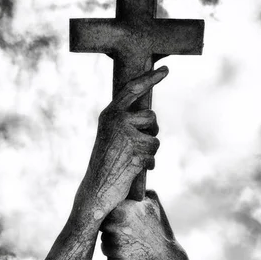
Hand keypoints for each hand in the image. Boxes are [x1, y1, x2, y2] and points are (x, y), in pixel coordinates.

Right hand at [77, 67, 167, 219]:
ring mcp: (126, 137)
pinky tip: (133, 171)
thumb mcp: (110, 137)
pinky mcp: (135, 154)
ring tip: (132, 160)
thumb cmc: (104, 163)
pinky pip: (153, 157)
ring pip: (155, 139)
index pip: (133, 89)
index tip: (165, 70)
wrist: (95, 189)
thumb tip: (151, 117)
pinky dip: (148, 166)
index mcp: (109, 114)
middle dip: (151, 131)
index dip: (150, 78)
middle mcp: (117, 121)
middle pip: (151, 117)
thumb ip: (125, 123)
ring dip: (149, 152)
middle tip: (137, 145)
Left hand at [101, 190, 186, 259]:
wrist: (164, 254)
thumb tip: (130, 184)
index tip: (113, 212)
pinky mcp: (115, 251)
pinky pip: (104, 247)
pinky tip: (121, 247)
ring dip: (108, 236)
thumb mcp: (154, 204)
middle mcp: (119, 220)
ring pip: (102, 233)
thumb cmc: (160, 227)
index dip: (109, 209)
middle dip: (107, 222)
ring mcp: (116, 236)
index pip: (106, 204)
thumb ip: (140, 192)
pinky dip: (109, 248)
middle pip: (101, 219)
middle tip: (117, 226)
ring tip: (124, 238)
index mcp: (127, 207)